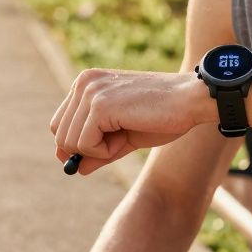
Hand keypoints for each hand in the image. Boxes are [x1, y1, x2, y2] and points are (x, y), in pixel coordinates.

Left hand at [49, 68, 205, 174]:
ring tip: (126, 136)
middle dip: (88, 150)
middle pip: (60, 135)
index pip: (60, 124)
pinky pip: (85, 145)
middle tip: (119, 141)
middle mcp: (83, 83)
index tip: (102, 147)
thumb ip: (96, 150)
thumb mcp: (122, 136)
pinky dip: (105, 152)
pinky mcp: (100, 105)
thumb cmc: (161, 117)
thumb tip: (74, 168)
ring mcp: (90, 92)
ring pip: (70, 143)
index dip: (77, 145)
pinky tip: (126, 137)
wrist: (191, 101)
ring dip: (99, 151)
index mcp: (86, 83)